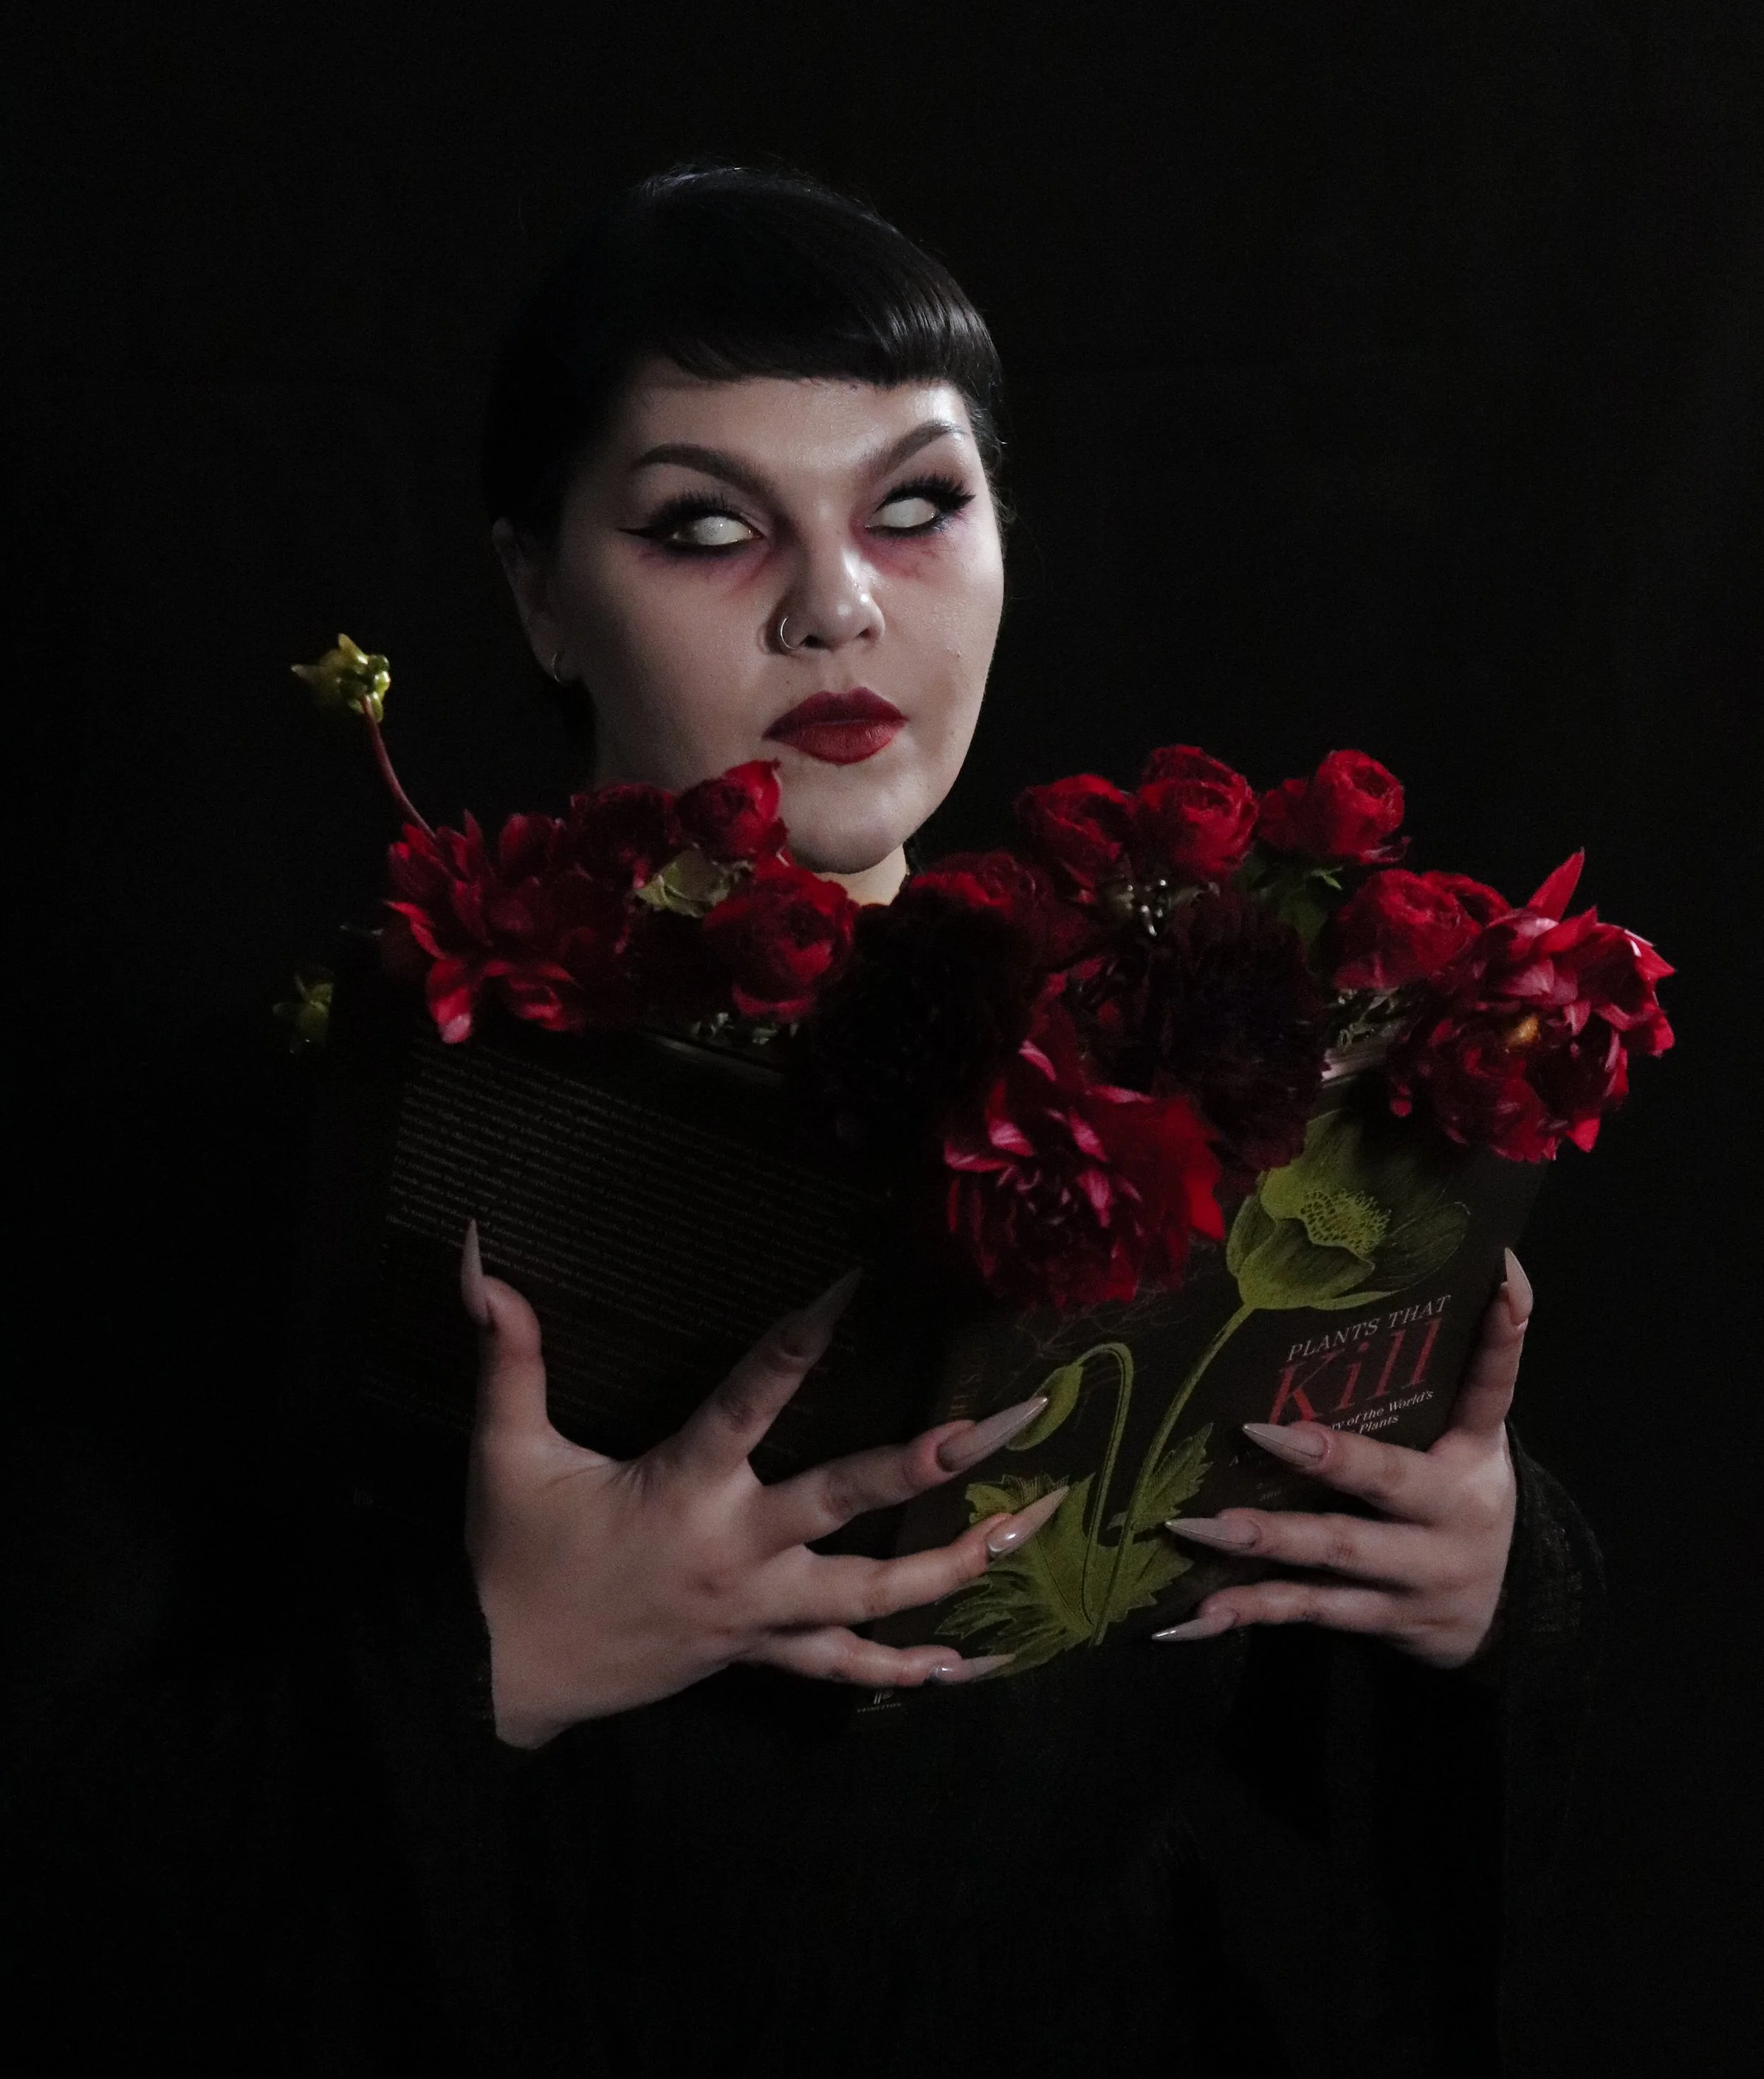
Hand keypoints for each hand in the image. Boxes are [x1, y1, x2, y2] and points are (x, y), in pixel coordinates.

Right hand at [460, 1227, 1059, 1746]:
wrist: (496, 1680)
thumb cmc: (509, 1556)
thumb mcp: (504, 1452)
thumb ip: (506, 1354)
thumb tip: (478, 1259)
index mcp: (680, 1487)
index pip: (750, 1397)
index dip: (799, 1339)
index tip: (854, 1283)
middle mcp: (735, 1551)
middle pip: (846, 1502)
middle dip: (930, 1463)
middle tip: (1007, 1425)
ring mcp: (756, 1612)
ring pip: (872, 1595)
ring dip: (955, 1564)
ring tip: (1029, 1529)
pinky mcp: (758, 1653)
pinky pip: (843, 1669)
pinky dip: (906, 1670)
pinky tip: (969, 1665)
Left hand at [1155, 1250, 1532, 1670]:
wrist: (1508, 1621)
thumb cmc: (1459, 1500)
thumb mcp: (1471, 1443)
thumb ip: (1454, 1375)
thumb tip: (1467, 1270)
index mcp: (1477, 1455)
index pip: (1492, 1386)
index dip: (1501, 1336)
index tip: (1500, 1278)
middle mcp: (1452, 1514)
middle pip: (1388, 1481)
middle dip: (1329, 1458)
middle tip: (1260, 1430)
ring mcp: (1415, 1575)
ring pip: (1335, 1553)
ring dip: (1265, 1540)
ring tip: (1198, 1523)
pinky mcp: (1379, 1620)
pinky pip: (1304, 1614)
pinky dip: (1245, 1612)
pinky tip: (1185, 1616)